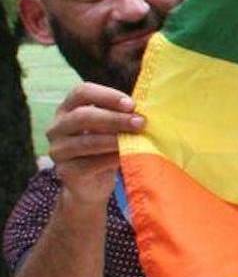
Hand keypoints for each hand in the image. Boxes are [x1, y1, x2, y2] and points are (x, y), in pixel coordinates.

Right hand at [46, 82, 142, 205]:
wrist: (91, 184)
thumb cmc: (104, 148)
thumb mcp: (109, 128)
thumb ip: (119, 117)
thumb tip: (141, 112)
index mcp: (67, 109)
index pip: (81, 92)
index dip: (107, 96)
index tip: (131, 104)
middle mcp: (57, 127)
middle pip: (83, 116)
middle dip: (115, 118)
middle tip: (139, 123)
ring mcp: (58, 150)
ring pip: (86, 141)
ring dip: (115, 139)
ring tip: (136, 140)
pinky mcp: (65, 171)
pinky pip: (91, 163)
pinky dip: (111, 158)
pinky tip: (126, 156)